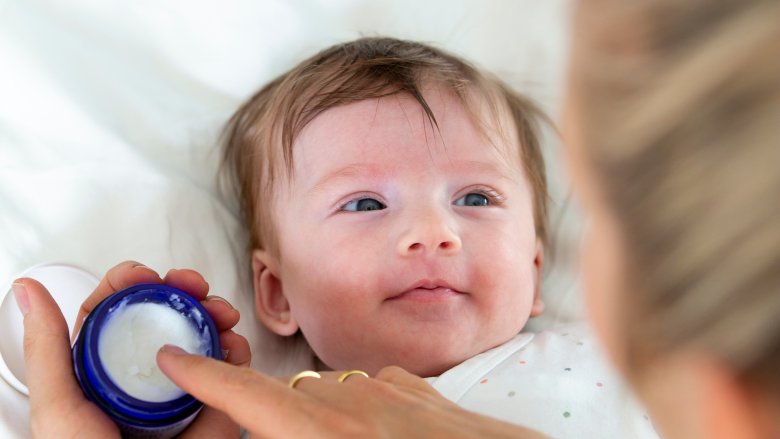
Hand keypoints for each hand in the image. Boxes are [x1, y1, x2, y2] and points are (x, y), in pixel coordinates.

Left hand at [14, 261, 249, 438]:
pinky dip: (237, 350)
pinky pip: (229, 369)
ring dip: (214, 313)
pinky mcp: (211, 405)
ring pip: (201, 334)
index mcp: (102, 365)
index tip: (146, 274)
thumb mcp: (57, 405)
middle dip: (183, 291)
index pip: (117, 310)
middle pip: (166, 315)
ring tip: (220, 312)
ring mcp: (179, 385)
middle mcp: (143, 370)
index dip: (133, 283)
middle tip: (193, 285)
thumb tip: (27, 288)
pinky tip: (234, 343)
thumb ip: (47, 347)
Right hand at [157, 353, 548, 437]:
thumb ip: (289, 434)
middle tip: (259, 424)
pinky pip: (373, 387)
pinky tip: (373, 430)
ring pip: (330, 389)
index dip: (204, 377)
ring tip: (323, 437)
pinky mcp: (421, 390)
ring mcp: (390, 389)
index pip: (247, 396)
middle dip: (264, 409)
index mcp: (322, 431)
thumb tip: (257, 424)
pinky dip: (359, 404)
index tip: (174, 358)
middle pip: (286, 395)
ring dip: (315, 411)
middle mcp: (352, 401)